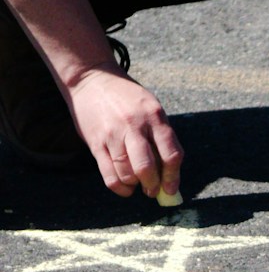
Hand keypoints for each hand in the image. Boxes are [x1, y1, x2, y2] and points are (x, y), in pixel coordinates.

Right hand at [65, 68, 183, 199]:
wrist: (92, 80)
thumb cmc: (128, 99)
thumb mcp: (151, 108)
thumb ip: (161, 136)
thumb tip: (169, 172)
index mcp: (155, 117)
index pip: (172, 154)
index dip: (173, 176)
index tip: (172, 190)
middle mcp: (135, 126)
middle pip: (147, 167)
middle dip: (153, 185)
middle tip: (154, 191)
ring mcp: (113, 134)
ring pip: (127, 173)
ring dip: (135, 186)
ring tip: (138, 185)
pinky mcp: (95, 142)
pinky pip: (108, 173)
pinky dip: (119, 187)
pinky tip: (125, 188)